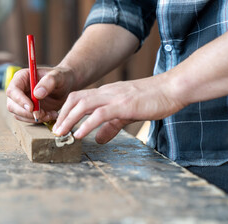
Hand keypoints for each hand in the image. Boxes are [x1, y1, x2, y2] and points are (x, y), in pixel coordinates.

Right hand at [6, 66, 75, 122]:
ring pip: (19, 114)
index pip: (12, 90)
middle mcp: (18, 89)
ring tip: (50, 114)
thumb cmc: (61, 77)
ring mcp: (21, 101)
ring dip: (34, 118)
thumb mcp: (58, 76)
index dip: (19, 100)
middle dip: (27, 113)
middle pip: (12, 105)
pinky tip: (51, 115)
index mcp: (22, 77)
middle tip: (43, 114)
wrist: (65, 86)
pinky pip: (27, 119)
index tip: (31, 108)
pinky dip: (39, 120)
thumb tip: (36, 94)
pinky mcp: (27, 110)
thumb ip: (49, 82)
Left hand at [53, 76, 184, 143]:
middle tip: (55, 130)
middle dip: (62, 115)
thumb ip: (111, 126)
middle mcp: (106, 92)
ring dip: (69, 119)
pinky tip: (80, 134)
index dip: (66, 110)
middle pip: (75, 99)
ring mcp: (114, 97)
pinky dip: (86, 124)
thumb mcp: (126, 114)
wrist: (172, 88)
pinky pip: (99, 114)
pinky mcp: (123, 105)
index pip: (78, 98)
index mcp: (106, 93)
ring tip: (60, 133)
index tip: (59, 124)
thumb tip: (97, 138)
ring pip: (83, 105)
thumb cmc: (152, 100)